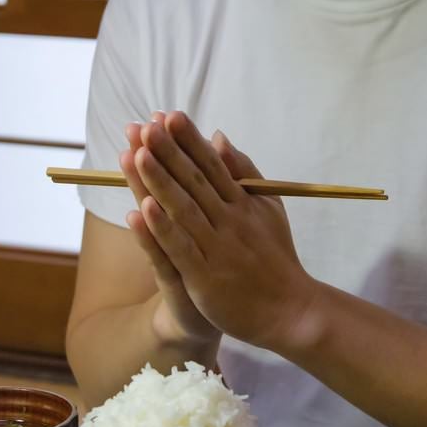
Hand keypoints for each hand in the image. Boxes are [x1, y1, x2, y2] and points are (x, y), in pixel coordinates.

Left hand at [130, 111, 316, 349]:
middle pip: (195, 181)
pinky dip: (162, 229)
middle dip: (169, 152)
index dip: (189, 140)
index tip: (168, 115)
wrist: (290, 311)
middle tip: (146, 125)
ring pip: (184, 210)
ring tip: (137, 155)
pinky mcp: (205, 277)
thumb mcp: (268, 207)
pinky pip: (181, 249)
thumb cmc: (276, 258)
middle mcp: (230, 220)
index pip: (212, 164)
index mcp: (244, 202)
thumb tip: (219, 138)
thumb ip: (244, 172)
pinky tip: (142, 209)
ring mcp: (218, 248)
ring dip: (159, 182)